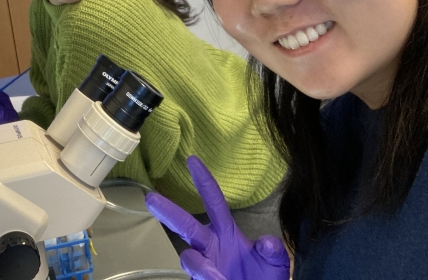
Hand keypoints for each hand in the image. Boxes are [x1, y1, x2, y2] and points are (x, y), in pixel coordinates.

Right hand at [145, 156, 288, 279]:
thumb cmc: (263, 279)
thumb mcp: (275, 263)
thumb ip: (274, 251)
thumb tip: (267, 242)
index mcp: (226, 232)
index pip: (213, 202)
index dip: (204, 181)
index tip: (192, 160)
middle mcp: (210, 246)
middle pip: (186, 225)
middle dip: (169, 211)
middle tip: (152, 199)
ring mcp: (204, 266)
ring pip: (190, 258)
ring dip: (199, 265)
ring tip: (215, 277)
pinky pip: (197, 279)